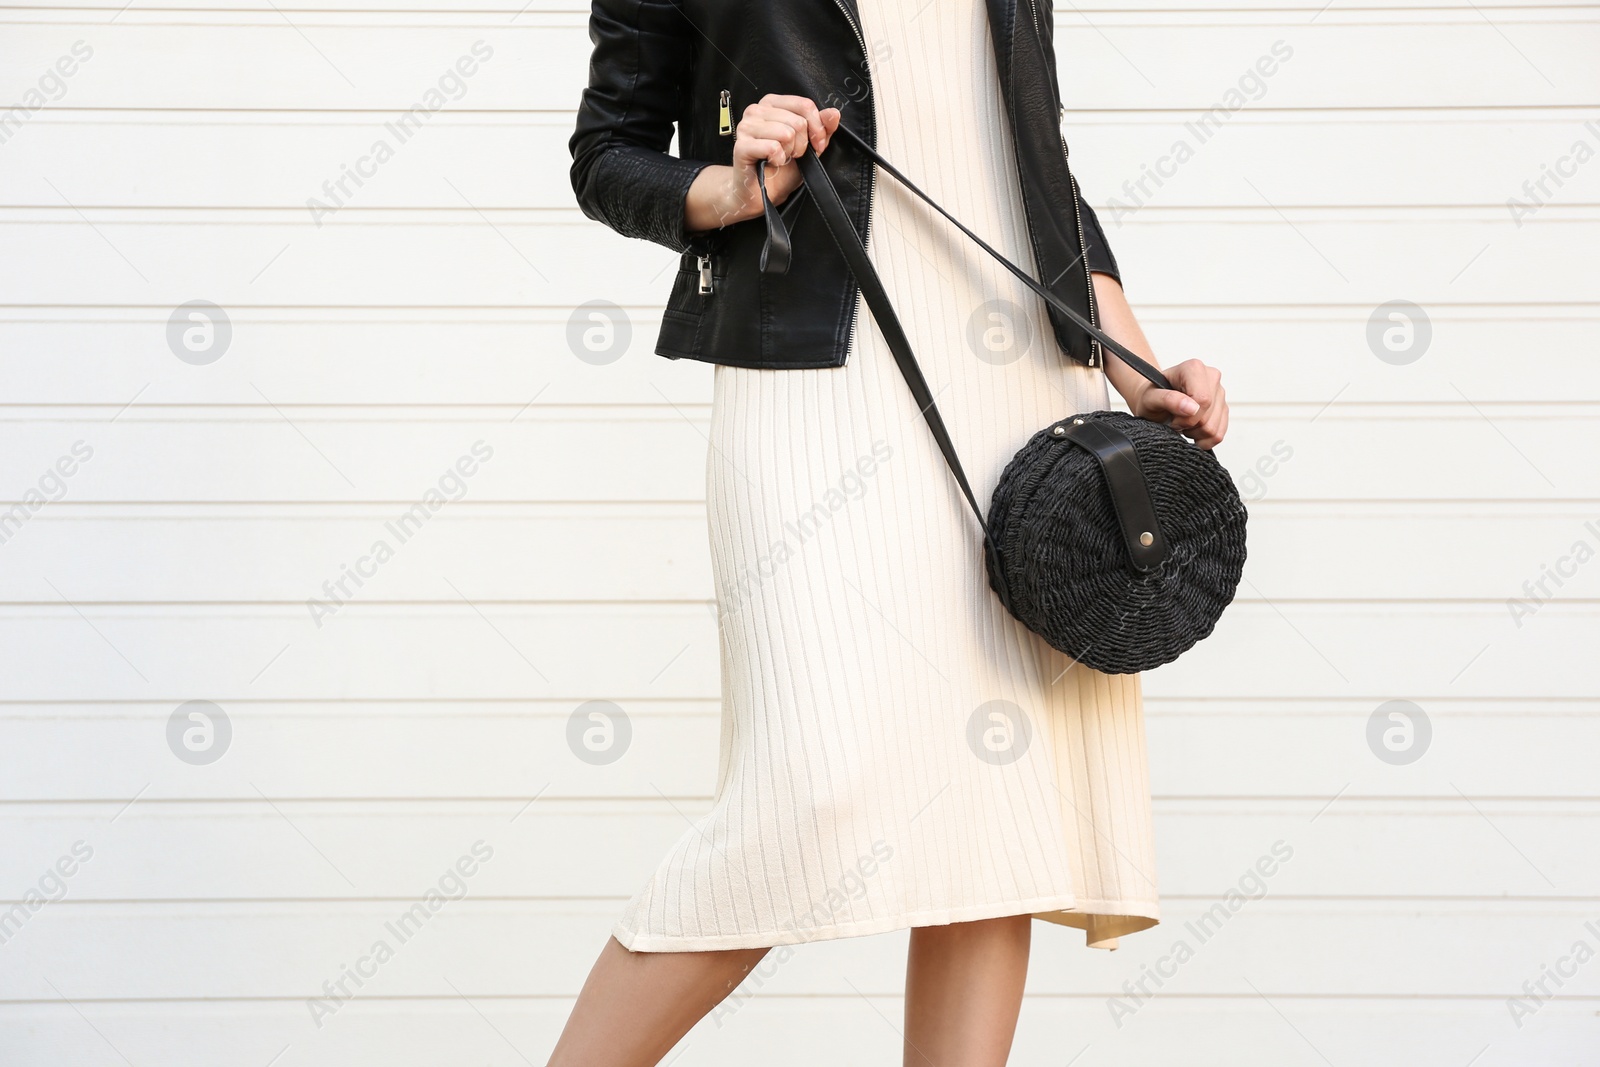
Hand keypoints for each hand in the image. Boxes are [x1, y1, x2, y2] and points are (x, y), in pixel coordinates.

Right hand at [685, 95, 840, 231]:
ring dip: (789, 153)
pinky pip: (772, 147)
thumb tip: (833, 113)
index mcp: (772, 104)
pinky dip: (777, 160)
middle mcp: (756, 110)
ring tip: (780, 158)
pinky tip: (771, 162)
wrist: (762, 192)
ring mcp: (746, 127)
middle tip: (792, 155)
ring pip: (786, 133)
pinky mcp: (741, 146)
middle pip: (797, 121)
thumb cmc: (782, 168)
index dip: (817, 128)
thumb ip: (823, 128)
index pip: (805, 105)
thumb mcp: (809, 146)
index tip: (817, 145)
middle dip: (801, 144)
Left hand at [1125, 358, 1228, 448]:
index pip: (1203, 399)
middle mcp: (1211, 377)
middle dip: (1188, 425)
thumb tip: (1192, 408)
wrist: (1154, 401)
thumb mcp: (1150, 398)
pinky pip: (1219, 434)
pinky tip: (1191, 430)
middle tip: (1174, 420)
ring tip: (1181, 423)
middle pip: (1207, 416)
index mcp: (1194, 368)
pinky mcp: (1223, 409)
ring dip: (1194, 433)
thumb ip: (1168, 400)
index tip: (1172, 417)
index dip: (1187, 416)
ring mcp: (1220, 393)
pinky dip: (1203, 439)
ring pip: (1213, 429)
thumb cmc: (1151, 396)